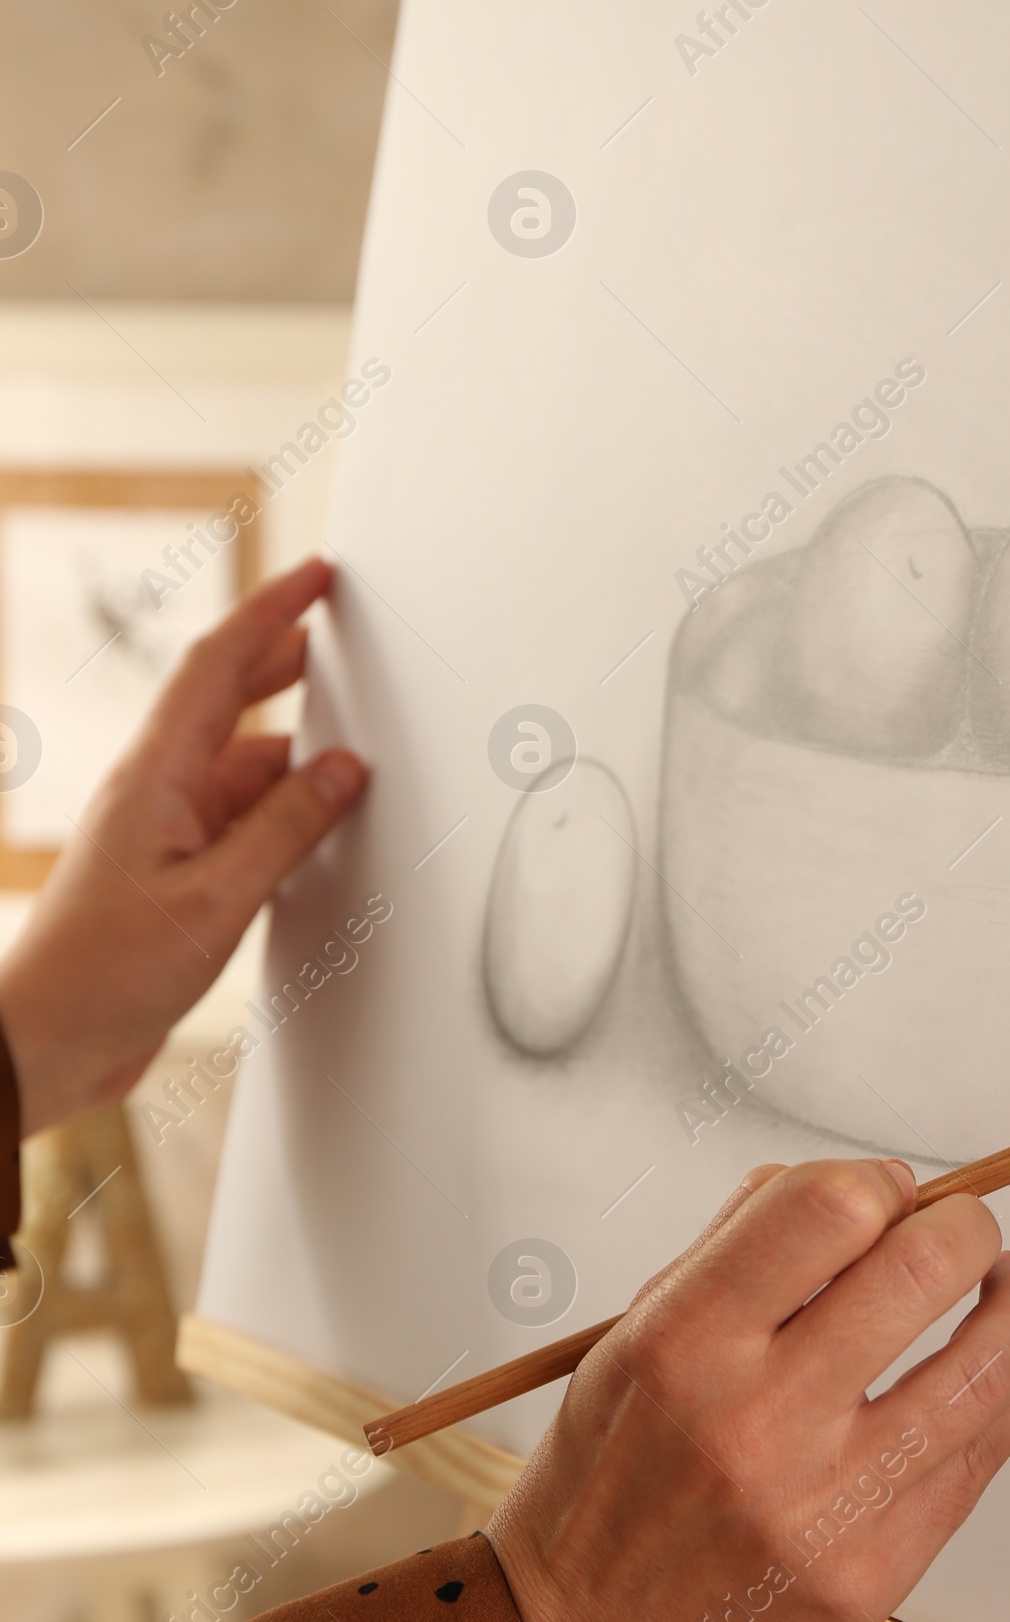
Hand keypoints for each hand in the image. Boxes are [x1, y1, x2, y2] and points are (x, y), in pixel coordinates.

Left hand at [0, 558, 367, 1134]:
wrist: (47, 1042)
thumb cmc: (105, 973)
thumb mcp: (218, 898)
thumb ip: (287, 829)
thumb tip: (344, 770)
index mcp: (156, 777)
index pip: (218, 666)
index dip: (270, 612)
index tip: (317, 578)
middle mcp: (156, 793)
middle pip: (225, 702)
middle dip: (281, 663)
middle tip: (333, 636)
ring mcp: (163, 834)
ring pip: (240, 770)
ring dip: (293, 754)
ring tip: (350, 748)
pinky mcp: (173, 878)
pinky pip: (239, 822)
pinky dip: (282, 812)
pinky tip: (313, 826)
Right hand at [487, 1159, 1009, 1621]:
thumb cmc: (601, 1490)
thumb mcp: (628, 1342)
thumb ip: (734, 1253)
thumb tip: (859, 1190)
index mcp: (683, 1343)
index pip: (824, 1208)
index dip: (878, 1181)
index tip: (891, 1193)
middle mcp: (755, 1419)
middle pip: (920, 1270)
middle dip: (968, 1230)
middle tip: (967, 1234)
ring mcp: (822, 1506)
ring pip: (981, 1370)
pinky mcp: (872, 1575)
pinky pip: (980, 1463)